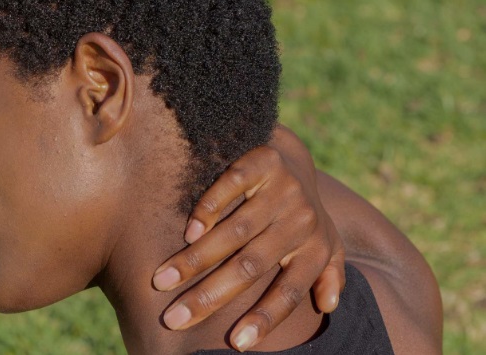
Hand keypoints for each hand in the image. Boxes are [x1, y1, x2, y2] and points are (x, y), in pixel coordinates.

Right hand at [152, 125, 344, 351]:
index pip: (289, 291)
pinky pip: (233, 186)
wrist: (294, 157)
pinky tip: (188, 232)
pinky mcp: (264, 161)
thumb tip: (329, 305)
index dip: (265, 318)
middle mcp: (302, 220)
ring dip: (196, 258)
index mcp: (315, 248)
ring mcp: (284, 189)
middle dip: (209, 295)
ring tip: (162, 280)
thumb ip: (328, 273)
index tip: (236, 343)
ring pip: (236, 230)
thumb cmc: (300, 211)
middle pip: (251, 265)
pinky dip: (209, 209)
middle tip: (174, 317)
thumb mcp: (325, 243)